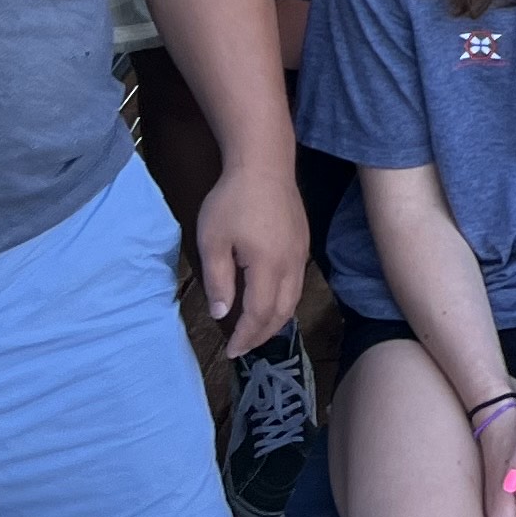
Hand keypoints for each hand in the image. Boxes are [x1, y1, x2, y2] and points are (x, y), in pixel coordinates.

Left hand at [191, 165, 308, 356]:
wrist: (264, 164)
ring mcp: (300, 253)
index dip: (245, 337)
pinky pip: (296, 283)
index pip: (259, 314)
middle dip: (262, 335)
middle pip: (282, 312)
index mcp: (267, 266)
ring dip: (276, 321)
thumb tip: (221, 314)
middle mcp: (290, 264)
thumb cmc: (232, 201)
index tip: (231, 352)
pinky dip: (283, 302)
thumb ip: (218, 282)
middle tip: (243, 347)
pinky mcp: (302, 243)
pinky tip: (269, 300)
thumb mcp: (213, 241)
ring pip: (294, 299)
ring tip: (256, 331)